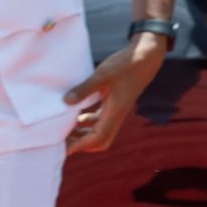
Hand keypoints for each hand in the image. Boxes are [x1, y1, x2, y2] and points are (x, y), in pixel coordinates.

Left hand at [64, 35, 166, 154]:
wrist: (145, 57)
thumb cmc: (125, 64)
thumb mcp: (102, 75)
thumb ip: (85, 89)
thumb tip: (66, 102)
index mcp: (115, 112)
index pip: (98, 138)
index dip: (80, 146)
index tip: (63, 149)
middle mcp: (116, 115)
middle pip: (99, 141)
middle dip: (81, 144)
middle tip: (61, 140)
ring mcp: (116, 110)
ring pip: (99, 131)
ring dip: (83, 134)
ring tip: (64, 130)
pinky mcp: (114, 103)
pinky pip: (100, 119)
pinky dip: (88, 122)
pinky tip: (76, 116)